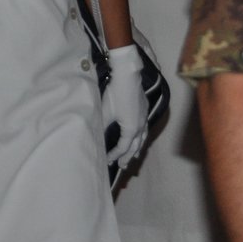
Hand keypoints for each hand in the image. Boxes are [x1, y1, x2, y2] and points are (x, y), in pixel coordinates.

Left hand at [103, 44, 149, 166]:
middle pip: (135, 146)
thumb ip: (102, 126)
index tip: (108, 161)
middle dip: (128, 157)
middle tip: (123, 166)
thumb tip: (97, 138)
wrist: (128, 75)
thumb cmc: (115, 93)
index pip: (123, 147)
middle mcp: (141, 125)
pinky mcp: (145, 109)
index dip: (115, 155)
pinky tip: (139, 135)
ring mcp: (145, 117)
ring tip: (134, 156)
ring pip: (143, 138)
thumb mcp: (105, 112)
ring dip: (137, 148)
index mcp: (131, 128)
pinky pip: (145, 129)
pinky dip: (141, 137)